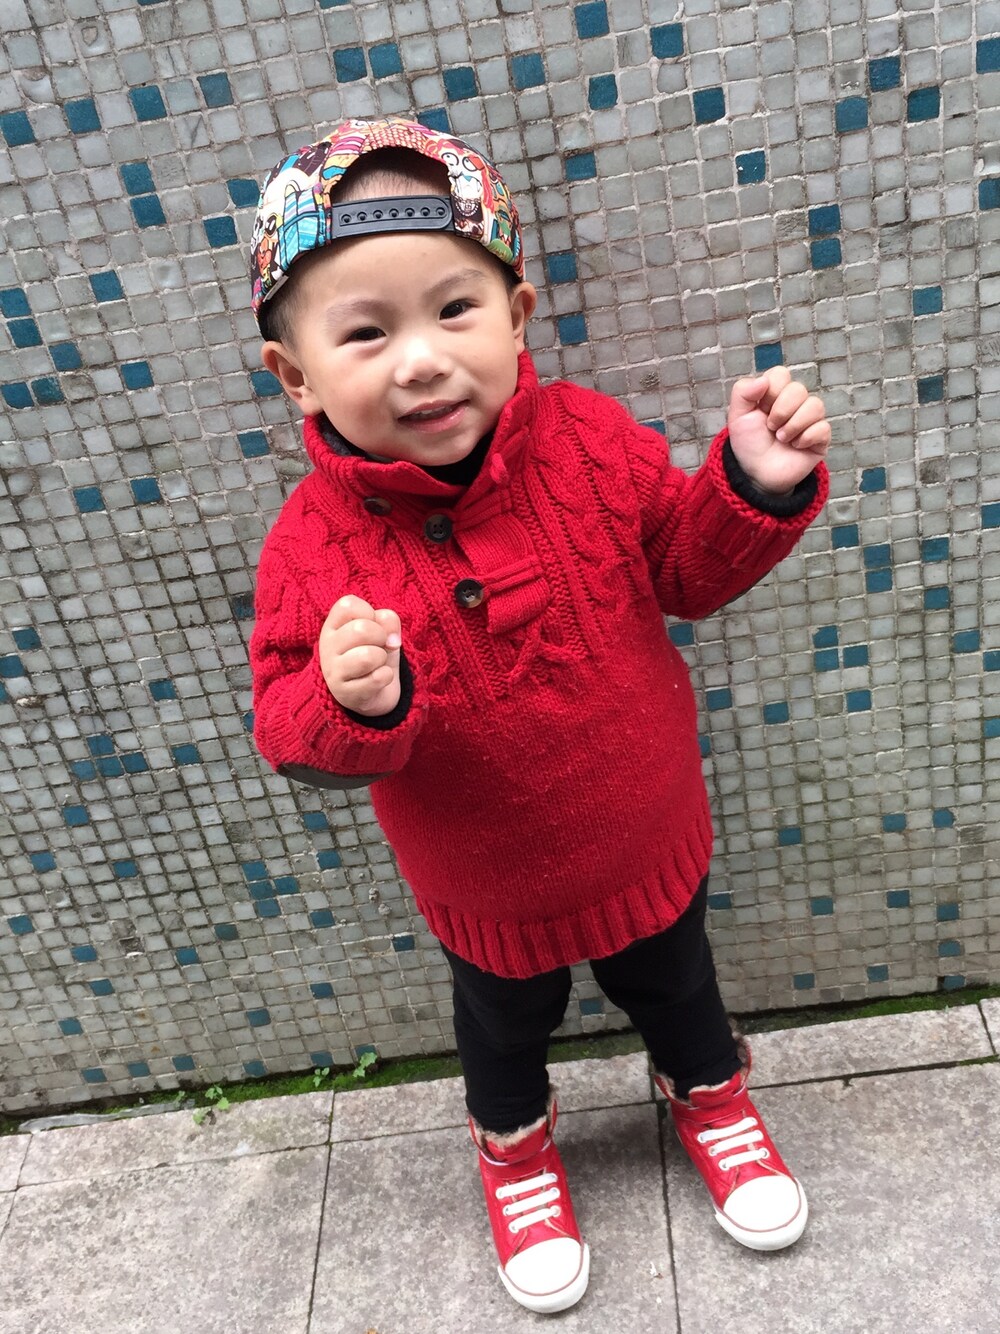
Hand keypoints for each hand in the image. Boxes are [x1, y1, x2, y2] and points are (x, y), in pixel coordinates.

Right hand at [319, 595, 401, 715]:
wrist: (372, 693)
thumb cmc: (374, 652)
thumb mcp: (382, 630)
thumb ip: (388, 621)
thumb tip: (392, 639)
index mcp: (332, 626)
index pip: (347, 605)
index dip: (368, 611)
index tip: (370, 624)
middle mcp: (327, 647)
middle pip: (361, 629)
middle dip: (381, 636)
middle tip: (379, 646)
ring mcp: (333, 672)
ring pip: (368, 656)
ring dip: (382, 658)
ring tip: (377, 663)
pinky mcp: (346, 694)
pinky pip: (378, 678)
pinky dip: (386, 676)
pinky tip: (378, 679)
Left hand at [727, 366, 830, 495]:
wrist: (756, 474)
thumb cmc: (749, 444)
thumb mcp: (737, 417)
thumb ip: (742, 392)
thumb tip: (763, 380)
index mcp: (776, 393)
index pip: (781, 374)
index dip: (770, 392)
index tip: (761, 409)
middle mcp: (796, 403)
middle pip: (798, 389)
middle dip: (781, 411)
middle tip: (771, 428)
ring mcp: (810, 419)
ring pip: (815, 406)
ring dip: (793, 425)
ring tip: (782, 439)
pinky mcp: (821, 437)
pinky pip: (823, 428)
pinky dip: (806, 438)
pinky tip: (796, 447)